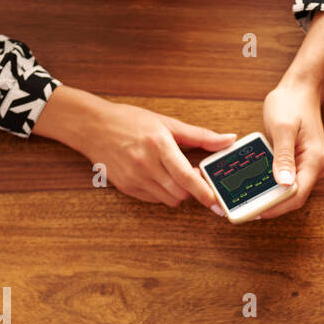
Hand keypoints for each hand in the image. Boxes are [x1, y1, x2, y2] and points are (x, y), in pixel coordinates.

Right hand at [34, 86, 235, 208]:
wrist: (93, 127)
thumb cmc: (131, 122)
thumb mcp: (167, 123)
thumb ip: (201, 136)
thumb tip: (229, 139)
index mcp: (158, 144)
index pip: (186, 176)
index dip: (203, 192)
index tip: (216, 201)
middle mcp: (146, 164)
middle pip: (181, 193)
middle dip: (193, 191)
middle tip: (195, 178)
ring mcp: (135, 178)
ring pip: (169, 200)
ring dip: (179, 193)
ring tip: (175, 175)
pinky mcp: (128, 188)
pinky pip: (155, 200)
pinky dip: (163, 193)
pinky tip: (159, 178)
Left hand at [260, 79, 323, 218]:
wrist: (300, 90)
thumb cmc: (291, 103)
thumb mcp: (282, 128)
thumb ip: (283, 156)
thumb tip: (284, 183)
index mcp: (315, 160)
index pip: (297, 194)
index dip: (277, 206)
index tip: (256, 212)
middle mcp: (318, 167)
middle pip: (295, 196)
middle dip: (273, 205)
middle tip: (247, 210)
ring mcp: (312, 166)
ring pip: (292, 191)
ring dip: (272, 197)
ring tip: (250, 201)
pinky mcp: (304, 164)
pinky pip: (290, 181)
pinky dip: (275, 186)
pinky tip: (259, 188)